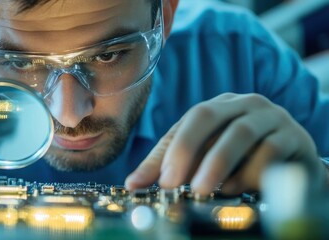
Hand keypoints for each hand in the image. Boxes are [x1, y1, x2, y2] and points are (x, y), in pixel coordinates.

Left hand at [125, 93, 323, 194]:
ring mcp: (270, 117)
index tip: (158, 181)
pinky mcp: (293, 137)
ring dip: (218, 163)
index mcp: (217, 107)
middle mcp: (242, 105)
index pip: (187, 122)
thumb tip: (132, 183)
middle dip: (187, 150)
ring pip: (241, 133)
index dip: (171, 150)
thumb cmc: (243, 157)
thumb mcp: (205, 157)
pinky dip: (251, 172)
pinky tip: (238, 188)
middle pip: (208, 116)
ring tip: (204, 189)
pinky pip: (271, 151)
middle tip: (173, 183)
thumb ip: (170, 166)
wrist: (294, 162)